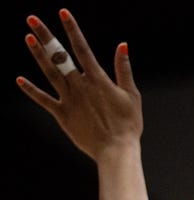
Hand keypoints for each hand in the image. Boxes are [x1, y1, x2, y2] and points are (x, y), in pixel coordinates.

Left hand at [16, 9, 141, 161]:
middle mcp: (80, 86)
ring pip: (49, 73)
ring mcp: (69, 99)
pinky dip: (31, 90)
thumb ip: (124, 69)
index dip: (71, 29)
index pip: (82, 48)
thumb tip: (122, 45)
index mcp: (97, 79)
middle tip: (32, 19)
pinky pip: (44, 100)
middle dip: (45, 36)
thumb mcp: (131, 95)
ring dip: (37, 54)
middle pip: (59, 56)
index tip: (62, 12)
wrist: (116, 150)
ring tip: (28, 38)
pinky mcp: (62, 114)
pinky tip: (19, 80)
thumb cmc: (128, 124)